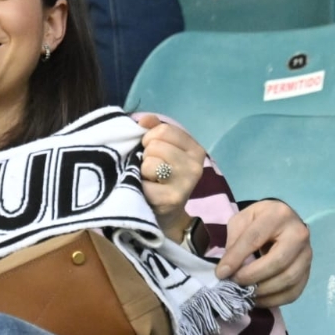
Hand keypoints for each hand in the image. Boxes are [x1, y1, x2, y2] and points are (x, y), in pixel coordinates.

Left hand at [133, 113, 204, 241]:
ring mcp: (185, 184)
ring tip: (149, 180)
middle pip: (155, 145)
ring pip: (150, 162)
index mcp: (196, 149)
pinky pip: (143, 181)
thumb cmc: (160, 177)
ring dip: (142, 171)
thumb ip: (153, 129)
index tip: (151, 151)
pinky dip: (138, 185)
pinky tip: (146, 192)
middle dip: (146, 156)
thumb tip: (144, 119)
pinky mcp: (171, 199)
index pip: (163, 130)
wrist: (164, 215)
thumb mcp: (161, 149)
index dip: (149, 138)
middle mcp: (195, 166)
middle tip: (150, 170)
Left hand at [217, 199, 311, 307]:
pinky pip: (293, 292)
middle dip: (252, 276)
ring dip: (262, 291)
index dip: (236, 258)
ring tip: (244, 292)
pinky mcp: (308, 271)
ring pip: (287, 279)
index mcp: (278, 215)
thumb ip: (234, 240)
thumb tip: (228, 268)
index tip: (221, 273)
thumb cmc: (258, 220)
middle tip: (234, 282)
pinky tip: (257, 299)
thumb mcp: (242, 221)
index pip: (255, 238)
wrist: (282, 222)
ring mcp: (307, 254)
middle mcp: (299, 234)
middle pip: (277, 262)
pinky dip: (273, 300)